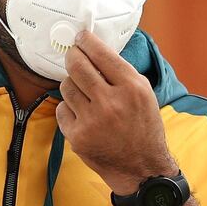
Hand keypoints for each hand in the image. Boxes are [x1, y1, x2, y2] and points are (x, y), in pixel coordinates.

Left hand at [56, 31, 176, 195]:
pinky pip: (62, 108)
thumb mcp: (144, 94)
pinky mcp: (77, 136)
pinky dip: (69, 109)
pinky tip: (83, 115)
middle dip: (72, 56)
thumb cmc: (143, 127)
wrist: (141, 168)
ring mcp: (92, 121)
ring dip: (72, 85)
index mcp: (132, 88)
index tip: (80, 37)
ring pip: (66, 86)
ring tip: (85, 93)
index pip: (101, 54)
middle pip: (77, 65)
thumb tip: (94, 49)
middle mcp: (111, 103)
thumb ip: (121, 72)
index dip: (85, 41)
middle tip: (73, 55)